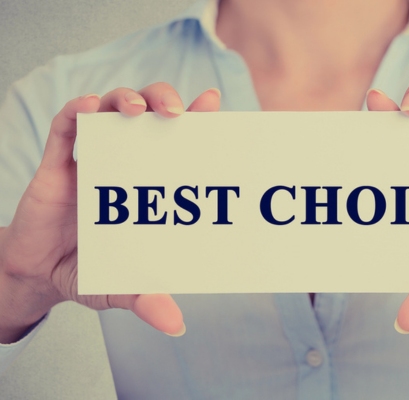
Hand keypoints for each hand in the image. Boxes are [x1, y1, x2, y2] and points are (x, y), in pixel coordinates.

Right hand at [0, 83, 220, 342]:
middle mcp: (124, 162)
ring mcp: (91, 158)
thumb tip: (176, 325)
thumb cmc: (90, 271)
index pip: (177, 140)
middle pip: (148, 111)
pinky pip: (64, 127)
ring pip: (110, 108)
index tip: (214, 102)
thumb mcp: (121, 286)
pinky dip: (76, 112)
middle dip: (163, 99)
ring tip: (138, 109)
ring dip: (126, 98)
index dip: (197, 118)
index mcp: (148, 183)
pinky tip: (88, 109)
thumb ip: (146, 299)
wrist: (39, 274)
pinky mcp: (56, 164)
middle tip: (176, 112)